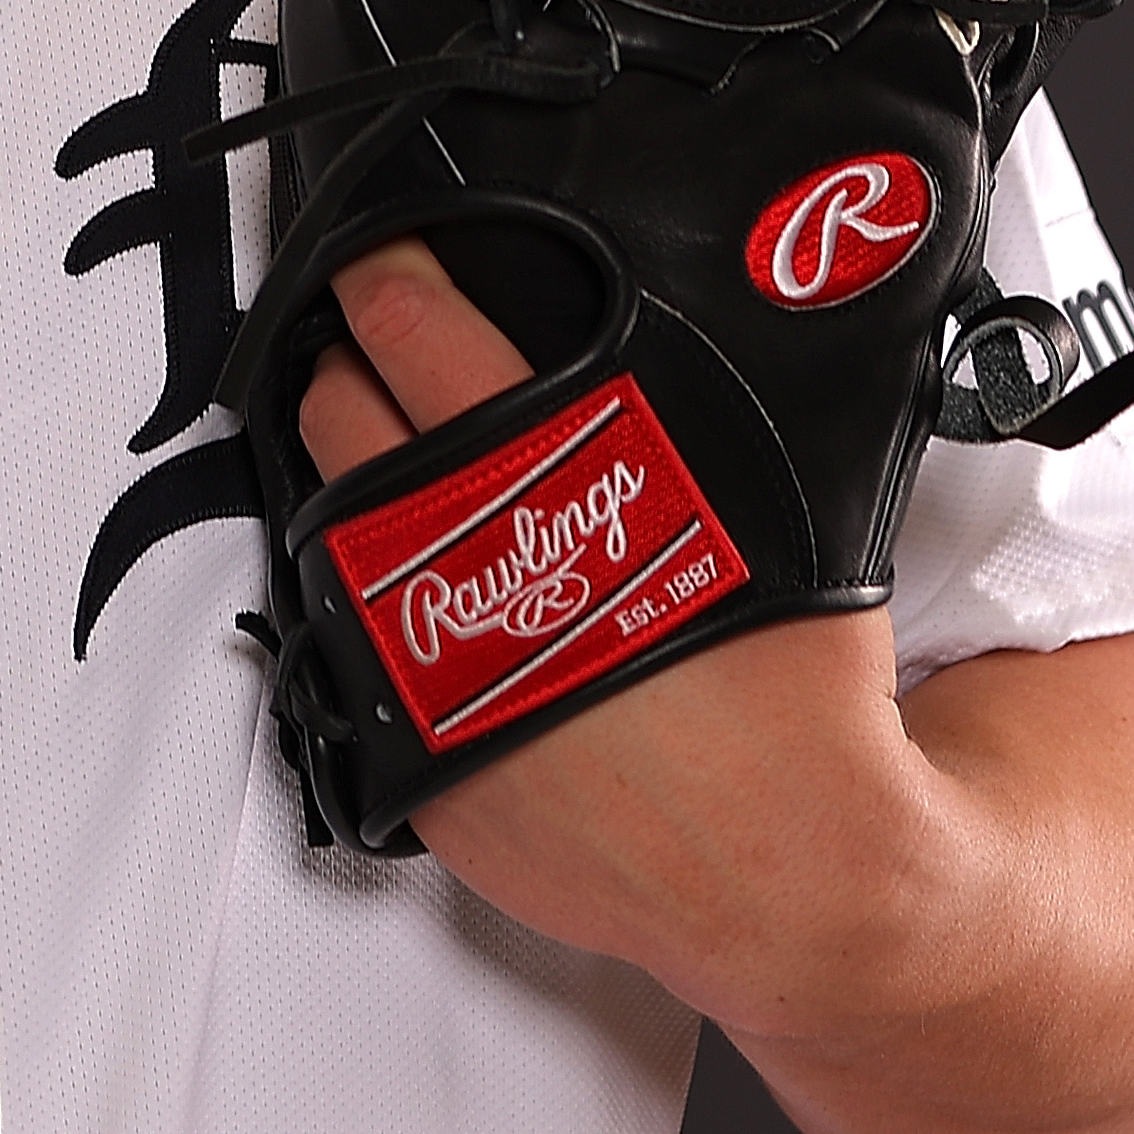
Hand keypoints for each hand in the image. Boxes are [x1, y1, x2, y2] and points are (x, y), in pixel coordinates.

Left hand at [294, 241, 944, 1037]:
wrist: (795, 872)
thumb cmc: (798, 694)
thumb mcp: (765, 503)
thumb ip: (695, 408)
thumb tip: (683, 324)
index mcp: (557, 488)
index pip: (426, 338)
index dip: (391, 280)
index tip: (381, 261)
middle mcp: (469, 572)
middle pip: (349, 425)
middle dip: (347, 365)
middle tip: (368, 345)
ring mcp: (431, 674)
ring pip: (334, 536)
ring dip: (347, 482)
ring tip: (377, 454)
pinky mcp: (421, 766)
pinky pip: (360, 656)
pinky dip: (379, 610)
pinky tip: (414, 590)